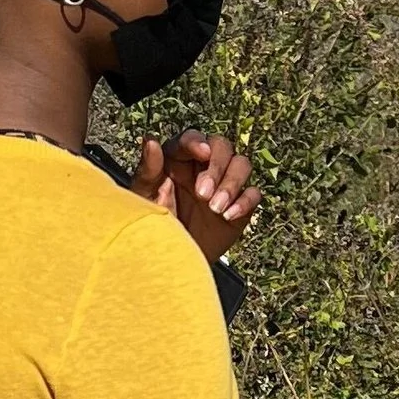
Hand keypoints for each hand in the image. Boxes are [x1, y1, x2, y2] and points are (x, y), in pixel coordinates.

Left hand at [135, 130, 260, 264]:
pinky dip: (245, 201)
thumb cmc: (153, 226)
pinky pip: (254, 193)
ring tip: (215, 208)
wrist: (171, 260)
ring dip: (232, 183)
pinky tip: (228, 216)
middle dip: (216, 166)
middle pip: (222, 146)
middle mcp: (204, 167)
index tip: (201, 152)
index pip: (192, 138)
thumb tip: (150, 140)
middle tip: (203, 194)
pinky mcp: (240, 205)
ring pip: (242, 164)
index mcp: (179, 160)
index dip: (197, 141)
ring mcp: (224, 185)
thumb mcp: (145, 199)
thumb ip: (148, 170)